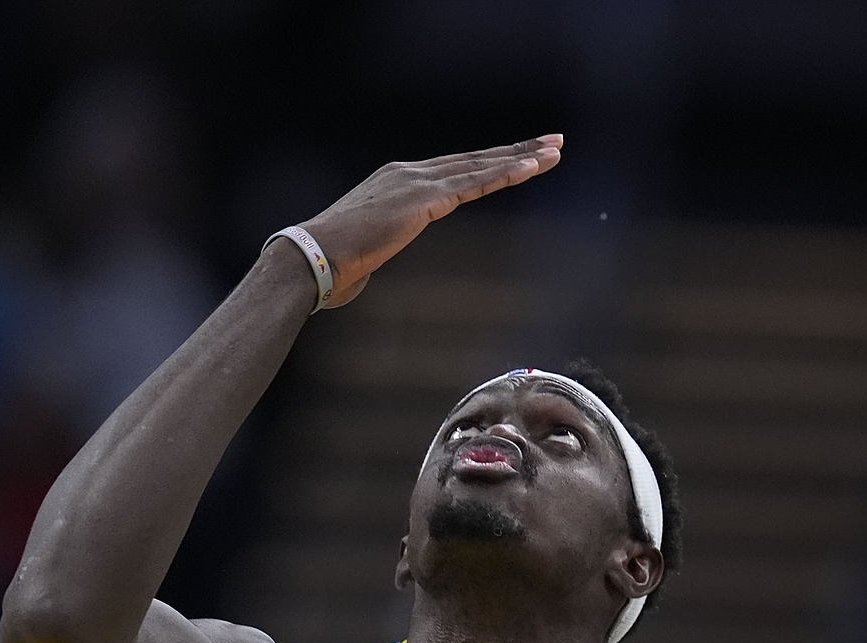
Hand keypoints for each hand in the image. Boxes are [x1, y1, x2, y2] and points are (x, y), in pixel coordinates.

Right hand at [297, 135, 561, 307]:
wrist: (312, 259)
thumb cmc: (329, 266)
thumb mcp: (360, 255)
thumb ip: (369, 254)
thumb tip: (358, 276)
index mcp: (395, 183)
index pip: (452, 170)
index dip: (487, 163)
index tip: (518, 158)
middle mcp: (408, 173)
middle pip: (473, 160)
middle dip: (516, 151)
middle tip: (552, 142)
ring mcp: (417, 182)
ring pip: (480, 166)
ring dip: (522, 158)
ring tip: (555, 151)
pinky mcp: (424, 198)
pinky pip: (475, 183)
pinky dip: (506, 174)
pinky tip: (533, 168)